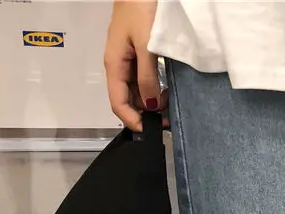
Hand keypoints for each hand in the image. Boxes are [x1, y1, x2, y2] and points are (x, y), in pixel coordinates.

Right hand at [104, 0, 165, 131]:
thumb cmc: (141, 7)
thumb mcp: (146, 45)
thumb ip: (147, 76)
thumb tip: (149, 104)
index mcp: (114, 64)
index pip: (118, 103)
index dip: (132, 120)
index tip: (150, 130)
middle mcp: (118, 64)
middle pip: (128, 99)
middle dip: (145, 113)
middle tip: (167, 120)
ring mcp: (128, 59)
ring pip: (136, 91)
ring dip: (150, 102)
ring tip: (169, 107)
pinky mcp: (138, 54)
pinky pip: (143, 79)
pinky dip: (153, 89)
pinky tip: (166, 91)